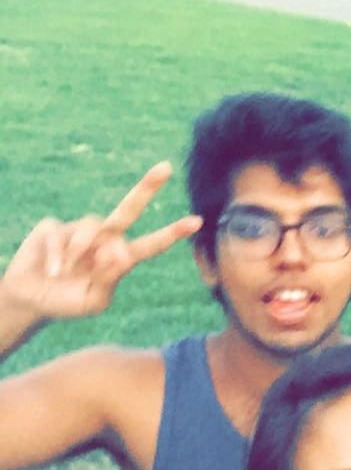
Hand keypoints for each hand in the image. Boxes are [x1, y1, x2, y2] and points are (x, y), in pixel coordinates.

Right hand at [0, 163, 200, 320]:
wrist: (33, 301)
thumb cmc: (69, 302)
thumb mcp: (95, 301)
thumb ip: (111, 279)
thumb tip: (121, 255)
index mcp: (121, 257)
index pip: (152, 243)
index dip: (173, 233)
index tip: (197, 221)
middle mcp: (105, 238)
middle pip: (129, 208)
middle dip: (147, 187)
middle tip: (166, 167)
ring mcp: (79, 230)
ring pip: (91, 227)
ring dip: (79, 252)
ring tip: (66, 272)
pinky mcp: (53, 227)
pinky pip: (59, 234)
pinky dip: (57, 255)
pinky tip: (53, 270)